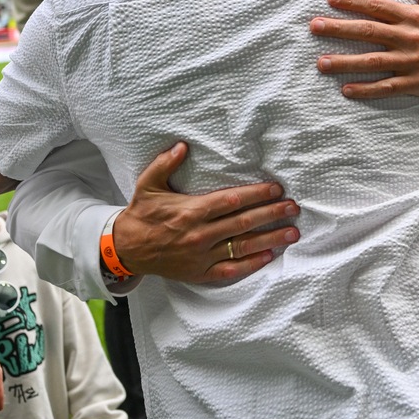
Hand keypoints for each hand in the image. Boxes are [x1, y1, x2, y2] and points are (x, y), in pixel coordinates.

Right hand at [112, 142, 300, 282]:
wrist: (126, 249)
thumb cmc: (141, 214)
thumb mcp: (148, 184)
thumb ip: (165, 163)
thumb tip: (182, 145)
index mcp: (191, 211)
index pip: (232, 201)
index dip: (257, 194)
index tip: (276, 188)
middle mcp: (200, 234)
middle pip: (243, 222)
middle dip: (272, 214)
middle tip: (293, 208)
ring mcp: (201, 256)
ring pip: (243, 246)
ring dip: (270, 239)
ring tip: (292, 232)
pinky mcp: (200, 272)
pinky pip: (231, 270)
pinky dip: (251, 264)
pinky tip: (269, 256)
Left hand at [312, 0, 418, 99]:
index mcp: (412, 16)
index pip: (378, 6)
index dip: (354, 2)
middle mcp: (408, 37)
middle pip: (369, 31)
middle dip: (339, 29)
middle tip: (314, 27)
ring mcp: (410, 61)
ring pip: (372, 62)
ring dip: (345, 62)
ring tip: (321, 62)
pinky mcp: (413, 82)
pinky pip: (386, 86)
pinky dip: (366, 89)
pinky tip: (346, 89)